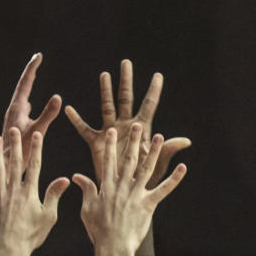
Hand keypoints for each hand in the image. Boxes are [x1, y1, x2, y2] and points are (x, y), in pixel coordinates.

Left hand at [0, 128, 68, 253]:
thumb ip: (54, 196)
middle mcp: (14, 191)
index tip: (37, 135)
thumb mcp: (48, 217)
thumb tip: (65, 179)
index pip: (35, 166)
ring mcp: (0, 196)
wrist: (8, 250)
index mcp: (30, 193)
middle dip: (16, 145)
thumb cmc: (30, 236)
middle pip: (15, 163)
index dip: (36, 149)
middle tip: (14, 129)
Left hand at [2, 52, 61, 159]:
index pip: (26, 82)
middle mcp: (13, 111)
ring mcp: (13, 118)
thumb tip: (58, 96)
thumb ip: (47, 114)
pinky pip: (23, 107)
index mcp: (17, 108)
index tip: (39, 55)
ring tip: (33, 76)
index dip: (33, 68)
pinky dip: (28, 99)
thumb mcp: (37, 131)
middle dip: (31, 72)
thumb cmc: (19, 151)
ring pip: (22, 97)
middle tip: (37, 58)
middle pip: (22, 86)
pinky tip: (29, 105)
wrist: (3, 167)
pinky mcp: (14, 126)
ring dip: (28, 85)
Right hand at [65, 59, 189, 187]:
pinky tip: (68, 109)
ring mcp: (111, 132)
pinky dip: (77, 120)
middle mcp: (126, 126)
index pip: (149, 105)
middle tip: (126, 63)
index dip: (153, 90)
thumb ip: (168, 149)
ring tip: (105, 75)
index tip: (158, 75)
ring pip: (107, 107)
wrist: (125, 193)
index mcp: (142, 128)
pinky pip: (85, 129)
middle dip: (126, 81)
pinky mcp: (97, 143)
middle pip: (126, 98)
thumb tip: (186, 141)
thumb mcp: (157, 162)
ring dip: (106, 91)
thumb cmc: (144, 178)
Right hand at [75, 125, 186, 255]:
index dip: (111, 146)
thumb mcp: (87, 208)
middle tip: (137, 126)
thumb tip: (76, 176)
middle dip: (132, 141)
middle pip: (128, 160)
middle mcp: (122, 187)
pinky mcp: (148, 205)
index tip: (112, 131)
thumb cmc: (99, 230)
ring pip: (147, 169)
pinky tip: (183, 168)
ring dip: (153, 152)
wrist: (113, 246)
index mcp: (107, 187)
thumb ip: (86, 189)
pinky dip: (174, 180)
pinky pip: (163, 190)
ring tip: (158, 137)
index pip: (108, 162)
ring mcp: (136, 195)